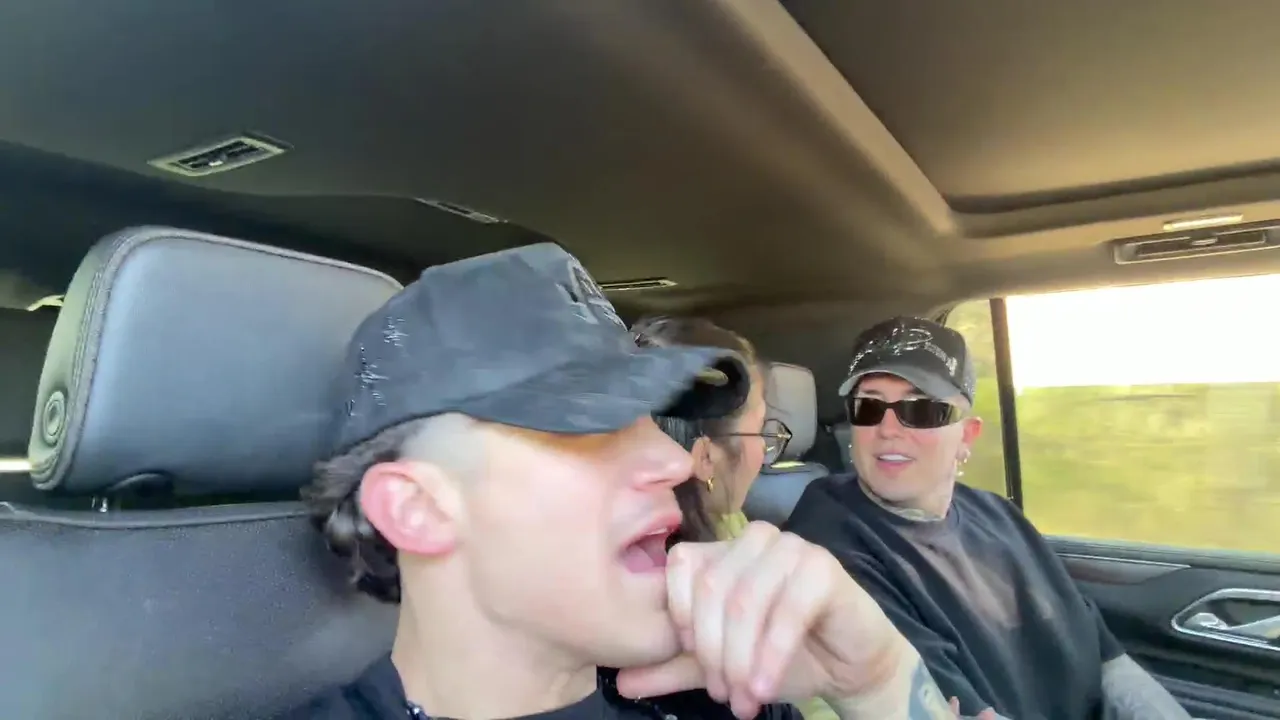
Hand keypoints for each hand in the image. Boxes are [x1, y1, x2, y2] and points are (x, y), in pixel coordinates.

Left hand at [615, 522, 902, 717]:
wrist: (850, 665)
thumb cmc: (785, 656)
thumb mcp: (722, 666)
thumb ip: (672, 667)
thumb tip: (620, 681)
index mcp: (724, 551)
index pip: (681, 564)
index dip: (681, 615)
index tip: (692, 661)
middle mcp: (753, 540)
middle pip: (712, 587)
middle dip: (713, 651)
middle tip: (723, 694)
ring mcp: (790, 547)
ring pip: (745, 600)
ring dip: (741, 658)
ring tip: (744, 698)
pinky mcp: (822, 566)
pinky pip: (786, 610)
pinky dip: (770, 655)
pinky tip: (764, 686)